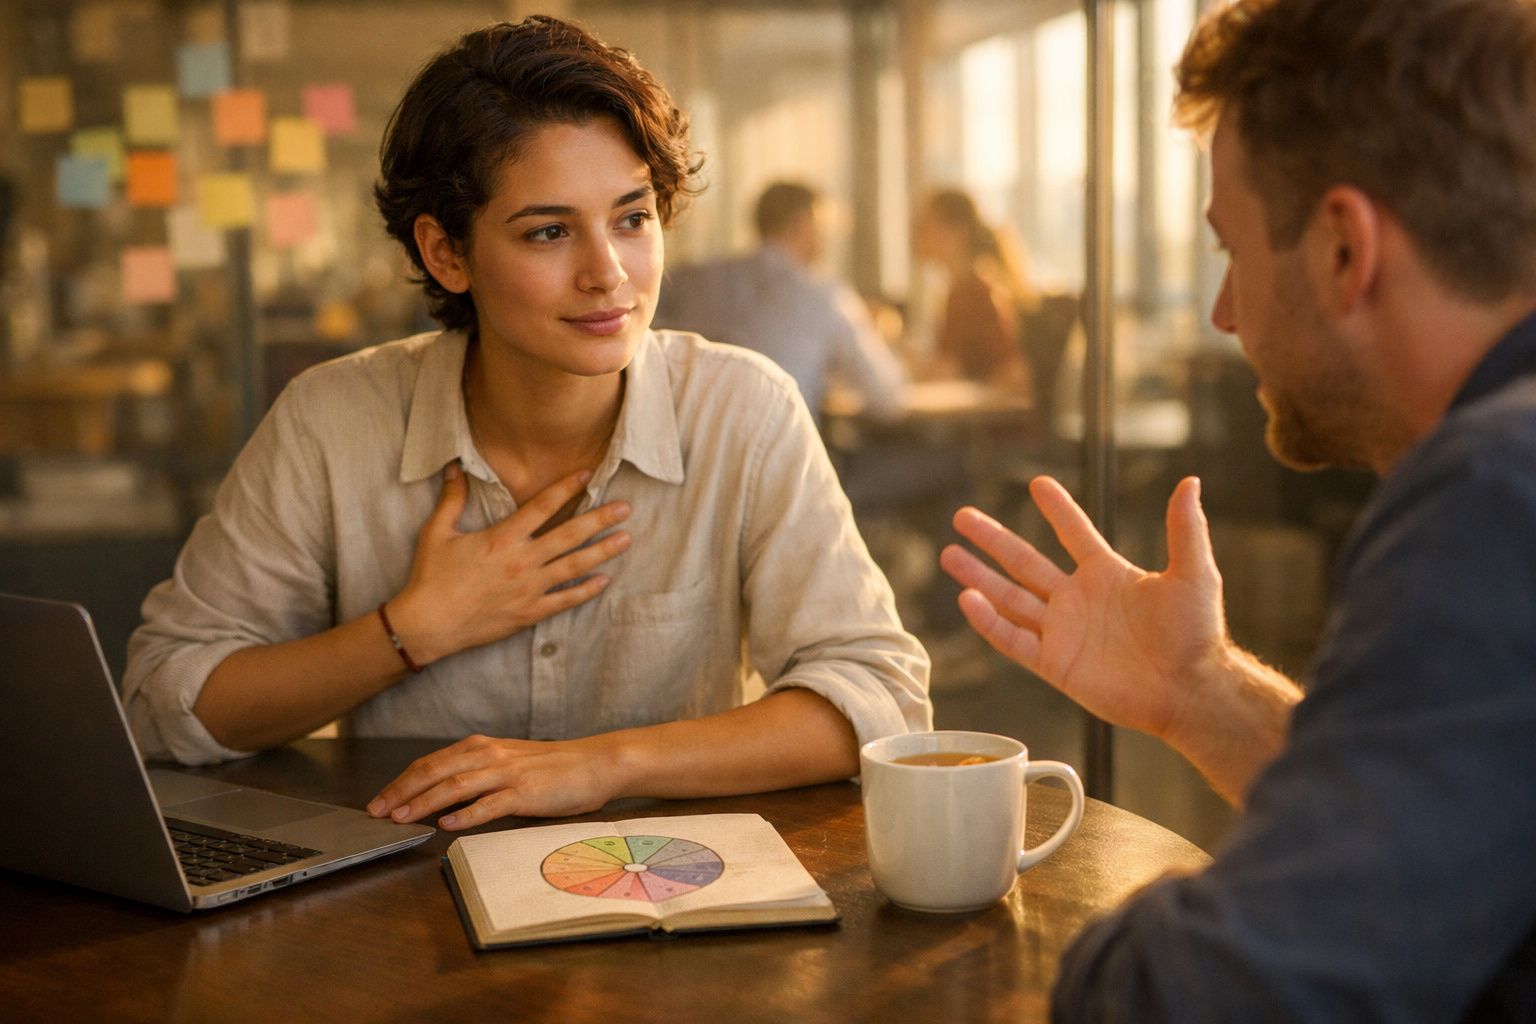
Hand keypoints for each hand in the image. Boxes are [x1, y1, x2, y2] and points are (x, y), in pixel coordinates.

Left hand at [367, 733, 619, 828]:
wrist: (597, 763)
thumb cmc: (554, 769)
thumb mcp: (510, 764)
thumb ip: (480, 775)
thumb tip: (446, 798)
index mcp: (483, 747)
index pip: (431, 762)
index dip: (402, 781)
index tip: (380, 800)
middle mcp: (490, 755)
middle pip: (434, 771)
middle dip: (401, 791)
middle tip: (376, 812)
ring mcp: (508, 773)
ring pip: (455, 786)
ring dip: (423, 802)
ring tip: (400, 818)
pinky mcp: (526, 793)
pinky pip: (490, 804)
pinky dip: (466, 815)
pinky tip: (446, 825)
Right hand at [388, 463, 630, 663]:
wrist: (428, 624)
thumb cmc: (431, 577)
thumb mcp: (437, 532)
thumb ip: (452, 499)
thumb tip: (454, 467)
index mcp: (502, 538)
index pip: (542, 506)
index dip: (566, 488)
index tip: (588, 475)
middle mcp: (521, 561)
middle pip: (569, 535)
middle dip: (600, 519)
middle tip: (626, 508)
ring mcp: (528, 589)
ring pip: (574, 566)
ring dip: (603, 552)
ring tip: (626, 539)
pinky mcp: (529, 613)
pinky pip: (564, 601)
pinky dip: (586, 591)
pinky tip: (604, 581)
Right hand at [939, 475, 1227, 741]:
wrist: (1189, 691)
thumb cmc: (1197, 636)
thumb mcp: (1195, 574)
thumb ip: (1185, 529)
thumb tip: (1191, 482)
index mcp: (1108, 575)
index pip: (1075, 534)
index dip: (1058, 509)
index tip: (1039, 483)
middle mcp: (1078, 600)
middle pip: (1024, 563)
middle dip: (993, 540)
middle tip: (962, 516)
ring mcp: (1063, 632)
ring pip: (1009, 598)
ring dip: (979, 577)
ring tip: (949, 554)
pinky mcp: (1054, 664)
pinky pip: (1013, 640)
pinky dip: (988, 621)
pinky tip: (966, 600)